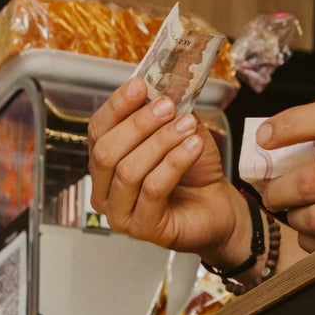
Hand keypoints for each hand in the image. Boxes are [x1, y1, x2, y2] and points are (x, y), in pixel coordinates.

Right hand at [88, 77, 249, 261]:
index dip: (116, 107)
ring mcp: (120, 215)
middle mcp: (105, 192)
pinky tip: (192, 147)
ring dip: (160, 142)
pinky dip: (173, 163)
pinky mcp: (142, 229)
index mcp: (106, 165)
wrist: (217, 204)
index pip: (97, 132)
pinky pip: (152, 189)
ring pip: (128, 171)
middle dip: (138, 125)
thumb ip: (164, 112)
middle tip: (167, 106)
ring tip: (187, 126)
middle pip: (106, 153)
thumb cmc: (193, 171)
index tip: (140, 85)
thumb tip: (160, 85)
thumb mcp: (178, 130)